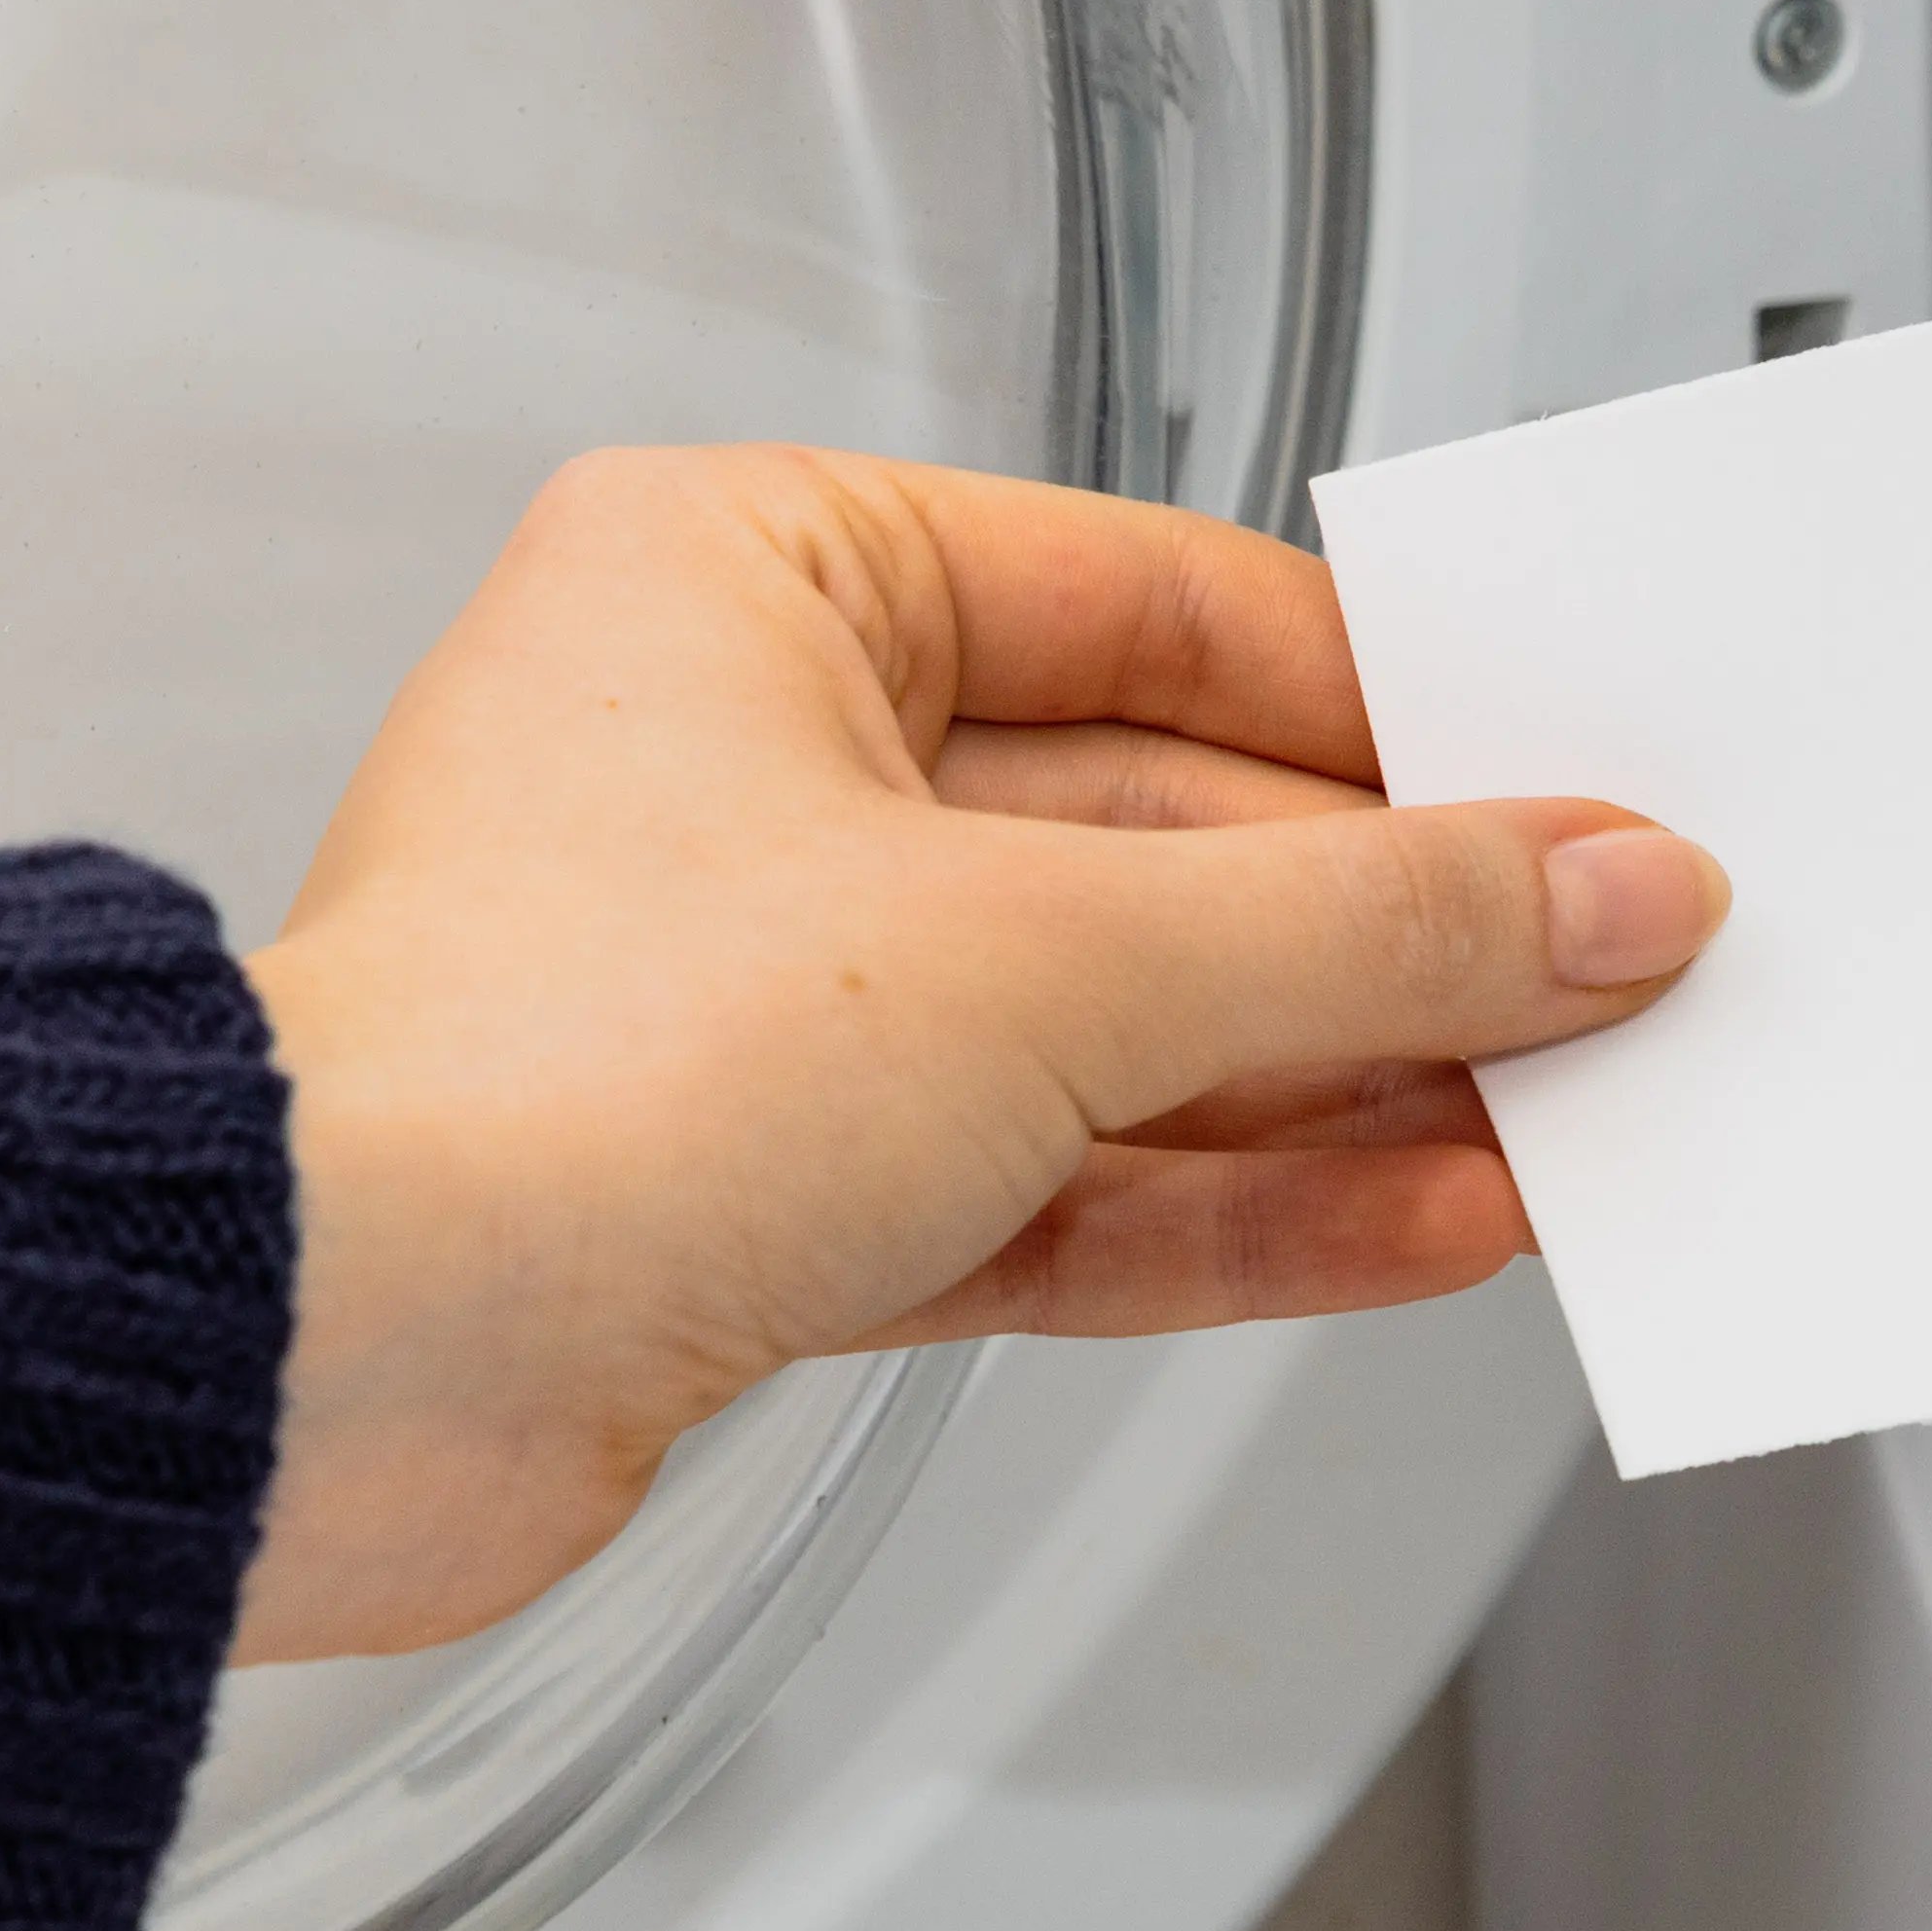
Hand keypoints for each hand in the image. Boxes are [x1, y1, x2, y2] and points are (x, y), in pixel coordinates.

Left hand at [228, 449, 1717, 1663]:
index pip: (1151, 602)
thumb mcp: (1056, 956)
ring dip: (1340, 1087)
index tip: (1565, 792)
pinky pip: (1056, 1176)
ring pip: (1115, 1024)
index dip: (1387, 711)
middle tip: (1599, 973)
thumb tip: (1582, 890)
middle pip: (1154, 826)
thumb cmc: (546, 1072)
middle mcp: (734, 760)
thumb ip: (1365, 927)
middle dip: (1385, 930)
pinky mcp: (759, 1196)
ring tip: (1551, 1116)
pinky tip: (1410, 1215)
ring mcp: (746, 991)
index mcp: (746, 574)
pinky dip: (1231, 1205)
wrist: (332, 1356)